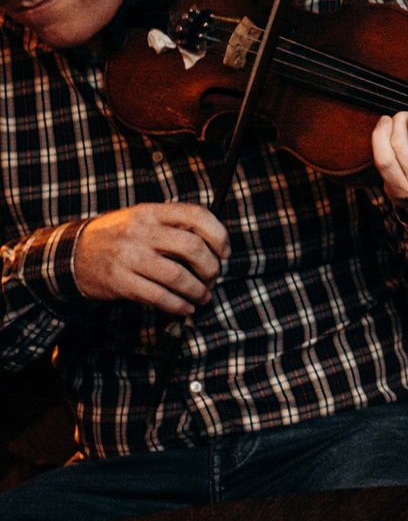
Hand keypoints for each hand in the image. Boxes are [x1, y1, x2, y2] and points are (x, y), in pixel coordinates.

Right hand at [72, 202, 228, 315]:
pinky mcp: (119, 281)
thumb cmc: (118, 237)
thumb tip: (216, 246)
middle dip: (211, 267)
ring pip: (178, 276)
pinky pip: (158, 297)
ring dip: (198, 291)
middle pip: (193, 247)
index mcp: (151, 212)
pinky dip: (178, 305)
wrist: (71, 254)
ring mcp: (128, 256)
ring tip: (203, 296)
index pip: (197, 215)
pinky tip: (185, 308)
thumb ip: (173, 225)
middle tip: (213, 277)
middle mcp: (140, 231)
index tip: (224, 252)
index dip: (219, 235)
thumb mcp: (142, 219)